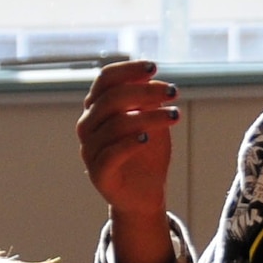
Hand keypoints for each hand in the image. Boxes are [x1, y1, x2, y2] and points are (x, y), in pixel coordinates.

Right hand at [77, 60, 178, 219]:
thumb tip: (149, 76)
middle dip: (145, 92)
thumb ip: (148, 100)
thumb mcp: (152, 120)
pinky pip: (112, 154)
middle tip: (173, 92)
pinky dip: (131, 143)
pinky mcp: (98, 174)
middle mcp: (88, 126)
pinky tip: (149, 138)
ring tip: (175, 115)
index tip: (154, 68)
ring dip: (149, 117)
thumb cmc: (147, 153)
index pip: (106, 79)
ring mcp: (90, 150)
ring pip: (116, 125)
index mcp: (97, 107)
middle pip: (112, 98)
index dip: (128, 70)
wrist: (144, 194)